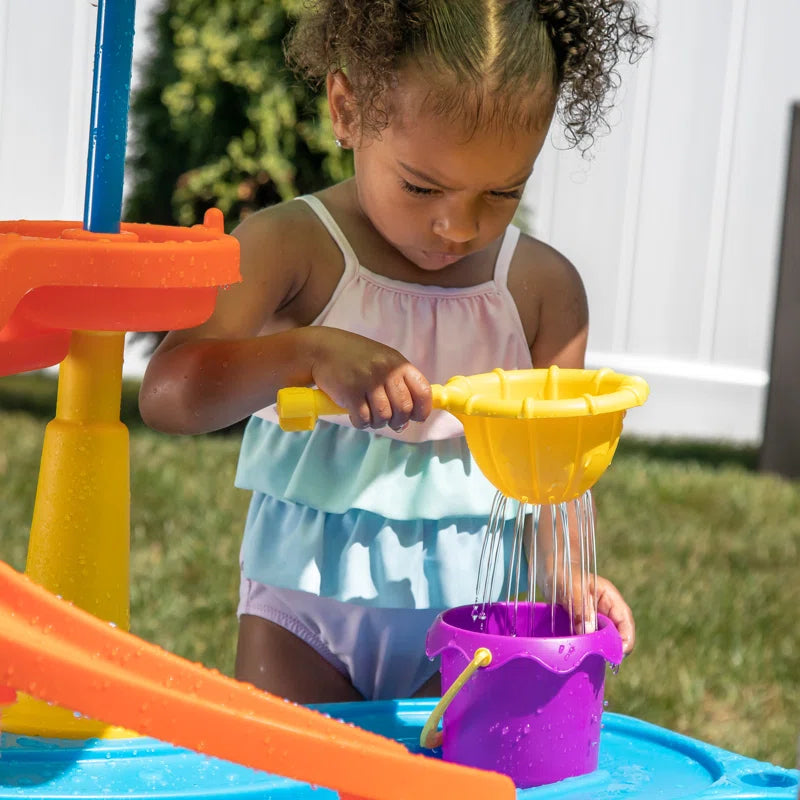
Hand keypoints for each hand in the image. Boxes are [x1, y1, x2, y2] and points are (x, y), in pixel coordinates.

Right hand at [308, 327, 432, 431]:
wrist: (322, 350)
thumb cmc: (356, 359)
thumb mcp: (383, 362)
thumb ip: (397, 386)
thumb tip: (406, 422)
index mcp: (398, 364)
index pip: (423, 391)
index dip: (422, 410)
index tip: (415, 417)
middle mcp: (386, 371)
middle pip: (404, 409)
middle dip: (398, 421)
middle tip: (389, 421)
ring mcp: (368, 382)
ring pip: (383, 416)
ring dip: (378, 423)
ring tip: (371, 417)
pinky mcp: (350, 393)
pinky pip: (363, 419)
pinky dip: (361, 423)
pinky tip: (357, 416)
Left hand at [541, 572, 634, 655]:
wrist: (553, 573)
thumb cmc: (565, 575)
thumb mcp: (573, 588)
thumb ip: (581, 607)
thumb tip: (588, 632)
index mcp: (611, 598)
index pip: (625, 621)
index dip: (626, 639)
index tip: (618, 653)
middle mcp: (607, 611)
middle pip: (617, 634)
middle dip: (610, 647)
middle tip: (598, 658)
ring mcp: (596, 619)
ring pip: (603, 639)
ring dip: (596, 648)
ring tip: (586, 655)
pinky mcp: (584, 625)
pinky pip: (589, 638)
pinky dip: (585, 645)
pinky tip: (576, 650)